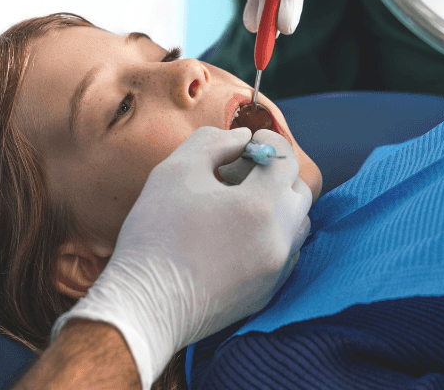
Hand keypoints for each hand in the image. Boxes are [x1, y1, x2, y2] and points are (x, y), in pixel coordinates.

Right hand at [52, 127, 311, 388]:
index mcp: (260, 206)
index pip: (285, 160)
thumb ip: (213, 142)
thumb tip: (242, 138)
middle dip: (276, 173)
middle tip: (243, 170)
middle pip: (299, 192)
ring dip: (279, 206)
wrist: (144, 306)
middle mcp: (279, 239)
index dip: (270, 141)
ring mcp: (276, 270)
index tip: (250, 140)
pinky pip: (286, 254)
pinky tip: (239, 234)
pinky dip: (273, 236)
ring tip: (242, 203)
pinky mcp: (267, 293)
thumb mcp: (175, 171)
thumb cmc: (156, 235)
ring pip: (298, 225)